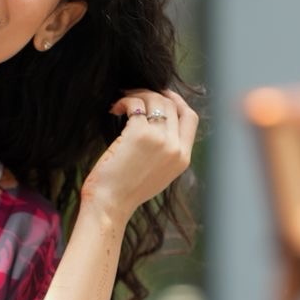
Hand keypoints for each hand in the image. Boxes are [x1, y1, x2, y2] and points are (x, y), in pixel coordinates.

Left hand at [81, 89, 198, 222]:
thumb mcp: (156, 173)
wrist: (109, 205)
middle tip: (134, 94)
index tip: (161, 94)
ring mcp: (160, 140)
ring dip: (138, 95)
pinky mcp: (140, 134)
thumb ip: (164, 151)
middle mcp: (176, 148)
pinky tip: (115, 108)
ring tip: (122, 101)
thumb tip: (158, 122)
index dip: (177, 101)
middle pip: (173, 105)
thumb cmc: (124, 191)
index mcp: (183, 159)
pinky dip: (125, 101)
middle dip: (153, 94)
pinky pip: (136, 105)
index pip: (191, 118)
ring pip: (156, 101)